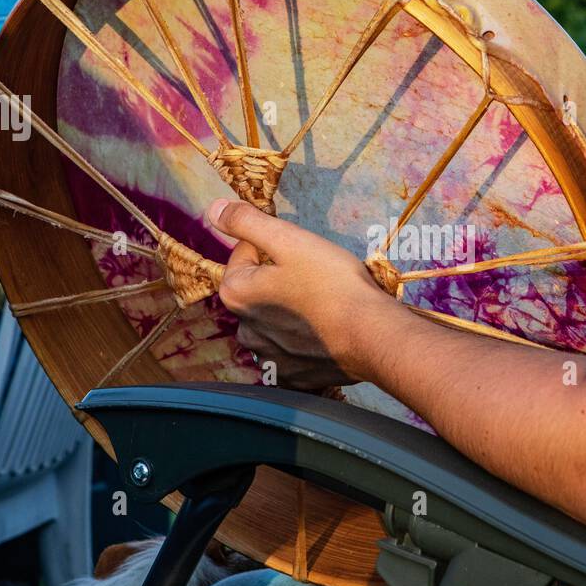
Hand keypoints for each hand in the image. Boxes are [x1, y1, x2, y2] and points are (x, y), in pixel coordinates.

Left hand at [208, 198, 395, 390]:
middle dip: (279, 281)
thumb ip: (247, 221)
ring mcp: (269, 358)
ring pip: (274, 322)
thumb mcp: (289, 240)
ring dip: (290, 313)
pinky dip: (304, 342)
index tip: (302, 253)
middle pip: (258, 290)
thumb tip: (214, 209)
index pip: (245, 253)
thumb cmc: (332, 283)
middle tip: (316, 278)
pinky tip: (325, 333)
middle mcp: (244, 329)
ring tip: (324, 306)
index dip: (275, 246)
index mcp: (235, 293)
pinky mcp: (292, 377)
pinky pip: (292, 352)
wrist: (372, 335)